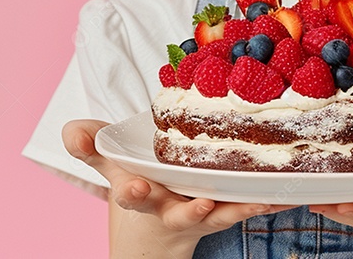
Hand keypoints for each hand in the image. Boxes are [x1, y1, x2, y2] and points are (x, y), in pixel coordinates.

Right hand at [63, 120, 296, 253]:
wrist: (156, 223)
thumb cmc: (136, 180)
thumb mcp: (109, 162)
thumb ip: (88, 144)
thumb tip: (71, 130)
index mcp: (141, 195)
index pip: (132, 194)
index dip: (132, 189)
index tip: (134, 185)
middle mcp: (172, 209)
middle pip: (178, 215)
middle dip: (188, 211)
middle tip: (200, 204)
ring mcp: (201, 214)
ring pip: (220, 216)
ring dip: (238, 211)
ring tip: (256, 203)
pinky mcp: (225, 212)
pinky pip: (244, 209)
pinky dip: (261, 203)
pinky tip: (281, 195)